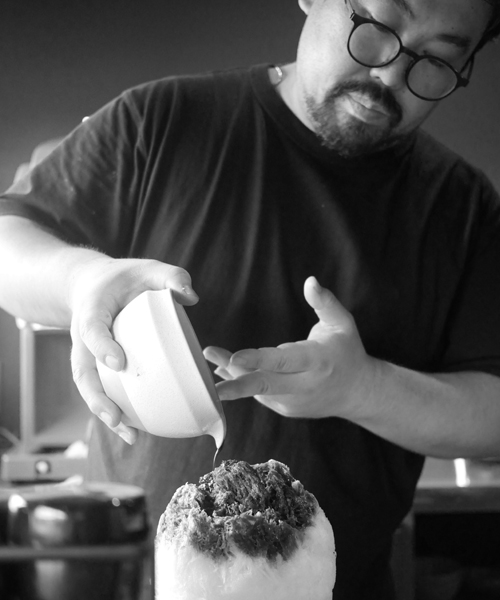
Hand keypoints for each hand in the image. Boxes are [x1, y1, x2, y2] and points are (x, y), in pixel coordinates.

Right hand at [68, 256, 197, 442]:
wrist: (91, 284)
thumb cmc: (123, 278)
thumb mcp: (145, 268)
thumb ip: (169, 276)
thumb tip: (190, 297)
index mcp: (92, 310)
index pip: (92, 330)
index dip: (102, 347)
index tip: (119, 363)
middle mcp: (83, 337)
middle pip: (82, 372)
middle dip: (97, 398)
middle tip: (116, 417)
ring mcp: (87, 355)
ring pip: (89, 388)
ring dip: (105, 413)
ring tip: (129, 435)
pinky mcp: (96, 367)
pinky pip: (100, 391)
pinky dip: (113, 412)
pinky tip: (133, 431)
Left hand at [204, 276, 376, 418]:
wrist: (358, 392)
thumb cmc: (347, 351)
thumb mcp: (342, 323)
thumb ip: (324, 301)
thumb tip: (310, 280)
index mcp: (317, 362)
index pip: (284, 361)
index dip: (258, 360)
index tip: (235, 357)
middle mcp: (304, 385)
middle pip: (265, 385)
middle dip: (236, 386)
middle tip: (210, 387)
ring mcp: (294, 401)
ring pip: (257, 389)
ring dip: (231, 376)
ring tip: (210, 357)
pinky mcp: (286, 409)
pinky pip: (260, 395)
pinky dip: (242, 382)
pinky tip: (224, 371)